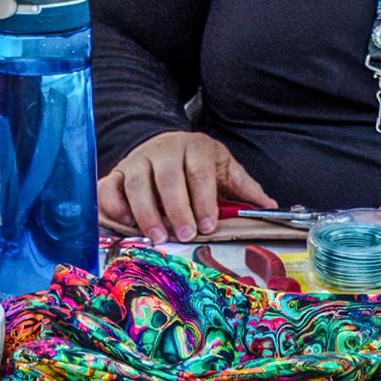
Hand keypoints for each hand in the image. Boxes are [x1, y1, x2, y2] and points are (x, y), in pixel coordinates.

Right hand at [98, 131, 274, 242]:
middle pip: (167, 177)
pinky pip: (109, 188)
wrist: (165, 144)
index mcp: (195, 148)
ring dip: (146, 212)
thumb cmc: (198, 164)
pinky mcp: (117, 173)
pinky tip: (127, 226)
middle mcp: (163, 150)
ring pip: (137, 183)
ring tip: (157, 236)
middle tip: (185, 234)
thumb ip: (244, 188)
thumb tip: (270, 206)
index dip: (204, 200)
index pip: (199, 172)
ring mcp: (137, 160)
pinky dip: (115, 207)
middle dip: (177, 208)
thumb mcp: (224, 168)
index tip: (209, 225)